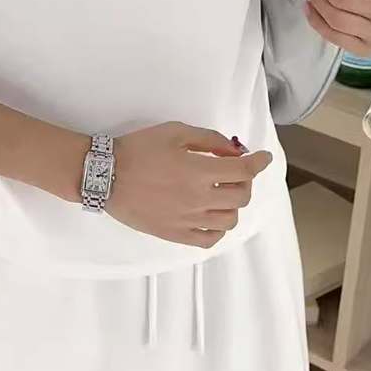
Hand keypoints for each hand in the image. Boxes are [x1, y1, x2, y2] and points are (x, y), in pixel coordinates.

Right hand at [105, 123, 271, 247]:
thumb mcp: (174, 131)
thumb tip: (233, 150)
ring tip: (220, 193)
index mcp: (200, 171)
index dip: (259, 162)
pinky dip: (218, 228)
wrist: (106, 175)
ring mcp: (189, 220)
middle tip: (234, 172)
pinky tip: (211, 216)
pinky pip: (209, 238)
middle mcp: (200, 199)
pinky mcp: (176, 234)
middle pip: (241, 196)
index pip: (244, 170)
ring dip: (232, 204)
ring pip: (229, 219)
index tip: (263, 157)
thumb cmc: (139, 149)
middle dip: (245, 180)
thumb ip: (208, 139)